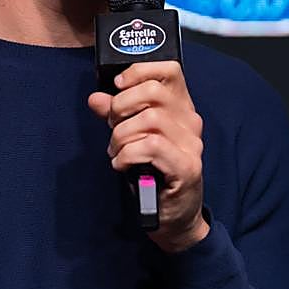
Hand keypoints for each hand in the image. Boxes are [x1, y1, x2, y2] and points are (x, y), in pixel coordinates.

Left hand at [87, 61, 209, 252]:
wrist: (174, 217)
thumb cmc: (154, 175)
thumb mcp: (132, 139)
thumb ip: (116, 116)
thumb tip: (96, 98)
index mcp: (180, 108)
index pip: (169, 71)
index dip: (139, 71)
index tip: (118, 85)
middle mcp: (190, 122)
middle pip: (154, 91)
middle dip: (121, 107)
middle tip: (113, 128)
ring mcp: (192, 144)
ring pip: (149, 119)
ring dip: (121, 136)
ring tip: (117, 152)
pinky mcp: (187, 167)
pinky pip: (150, 146)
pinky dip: (127, 154)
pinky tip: (122, 165)